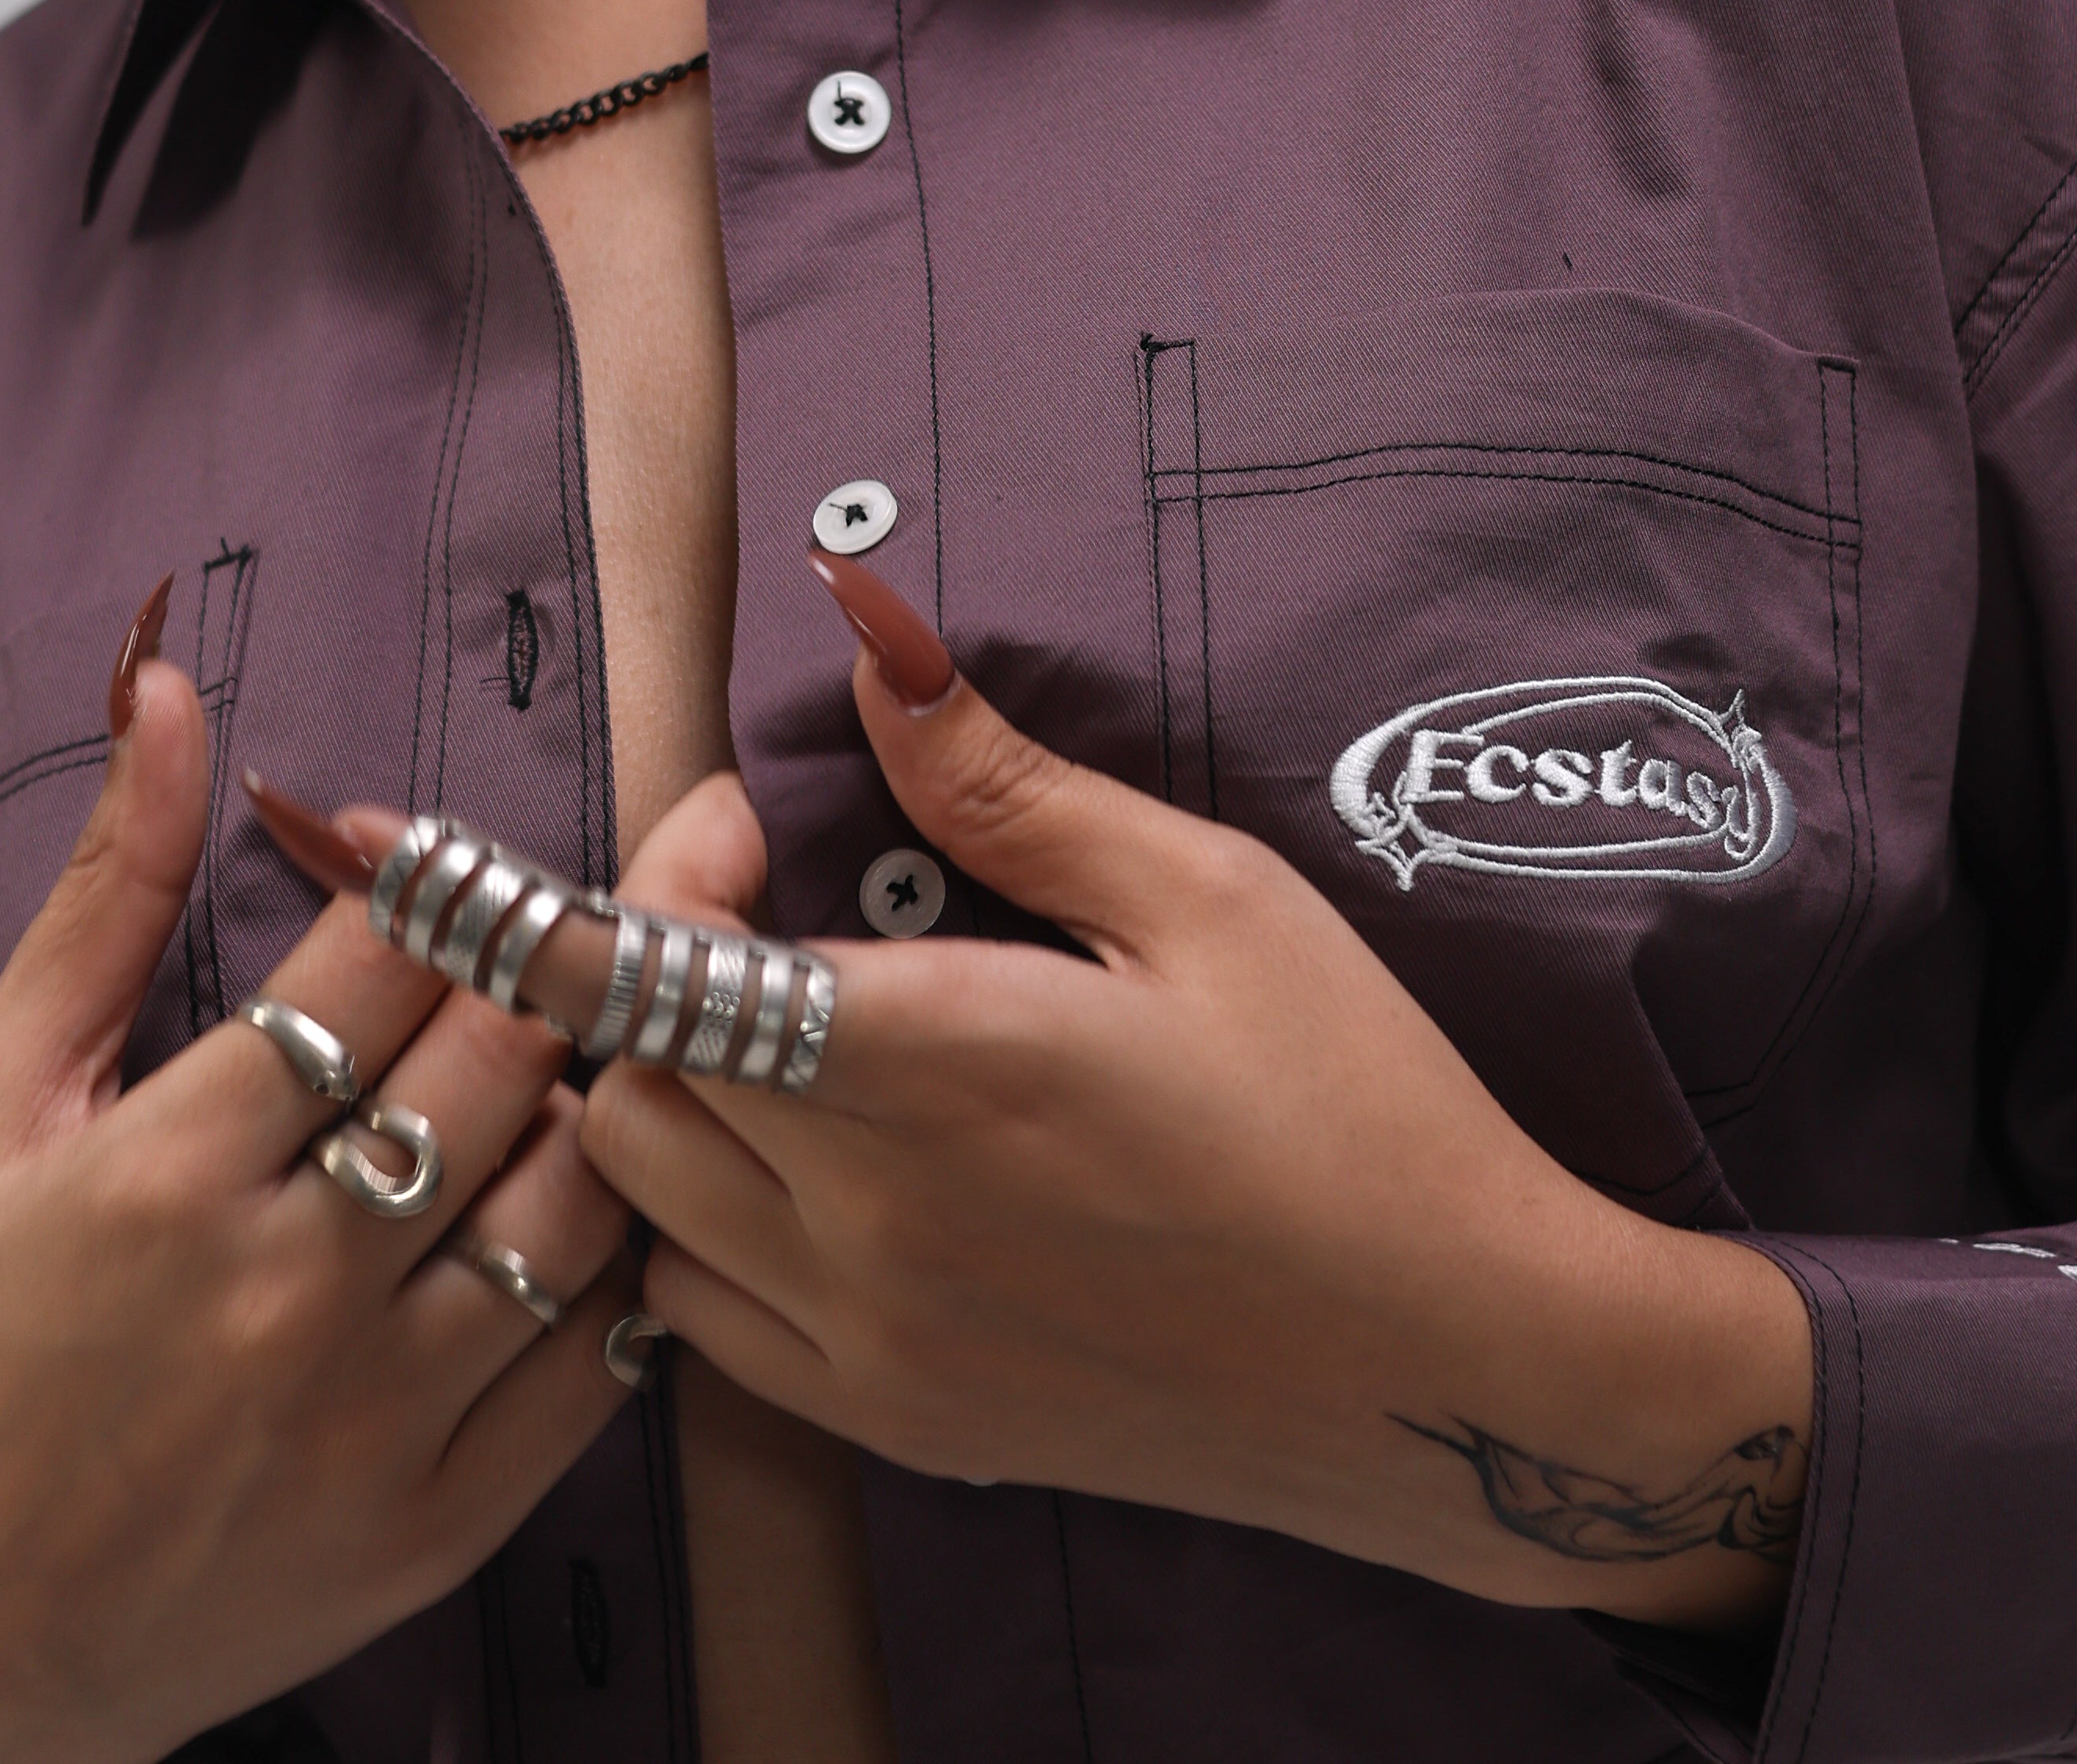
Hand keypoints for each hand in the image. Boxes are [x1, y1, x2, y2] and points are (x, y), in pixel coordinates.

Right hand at [0, 588, 635, 1763]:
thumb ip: (110, 889)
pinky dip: (624, 1262)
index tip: (460, 870)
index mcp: (173, 1170)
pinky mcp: (440, 1525)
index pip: (392, 955)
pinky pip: (597, 1358)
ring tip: (597, 1058)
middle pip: (509, 1054)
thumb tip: (171, 691)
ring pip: (582, 1197)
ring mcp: (376, 1418)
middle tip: (588, 918)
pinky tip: (603, 1205)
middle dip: (560, 956)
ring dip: (611, 1101)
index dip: (453, 877)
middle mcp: (287, 1289)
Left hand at [577, 559, 1812, 1628]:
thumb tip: (869, 649)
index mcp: (933, 1069)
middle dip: (658, 964)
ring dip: (672, 1099)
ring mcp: (873, 1345)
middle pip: (624, 1085)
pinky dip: (703, 1231)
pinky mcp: (904, 1426)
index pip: (650, 982)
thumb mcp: (1207, 896)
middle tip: (783, 898)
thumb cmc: (1353, 1106)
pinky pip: (699, 1326)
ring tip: (793, 1028)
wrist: (1452, 1364)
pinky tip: (816, 1166)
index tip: (743, 820)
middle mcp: (866, 1225)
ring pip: (640, 1208)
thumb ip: (1009, 786)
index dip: (649, 876)